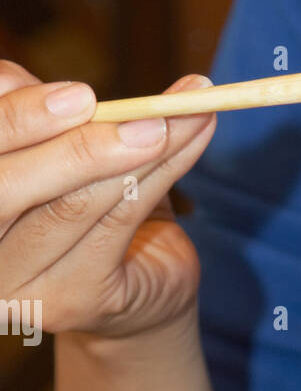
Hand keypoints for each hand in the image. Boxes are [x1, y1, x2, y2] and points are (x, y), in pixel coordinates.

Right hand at [0, 61, 215, 338]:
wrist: (142, 290)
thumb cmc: (97, 210)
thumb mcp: (61, 153)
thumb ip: (49, 120)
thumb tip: (66, 90)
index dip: (21, 116)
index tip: (80, 93)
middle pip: (10, 185)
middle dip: (77, 143)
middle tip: (141, 112)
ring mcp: (22, 287)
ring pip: (73, 203)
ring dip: (139, 150)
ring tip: (186, 112)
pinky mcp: (73, 299)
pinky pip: (117, 223)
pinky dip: (163, 170)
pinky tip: (193, 136)